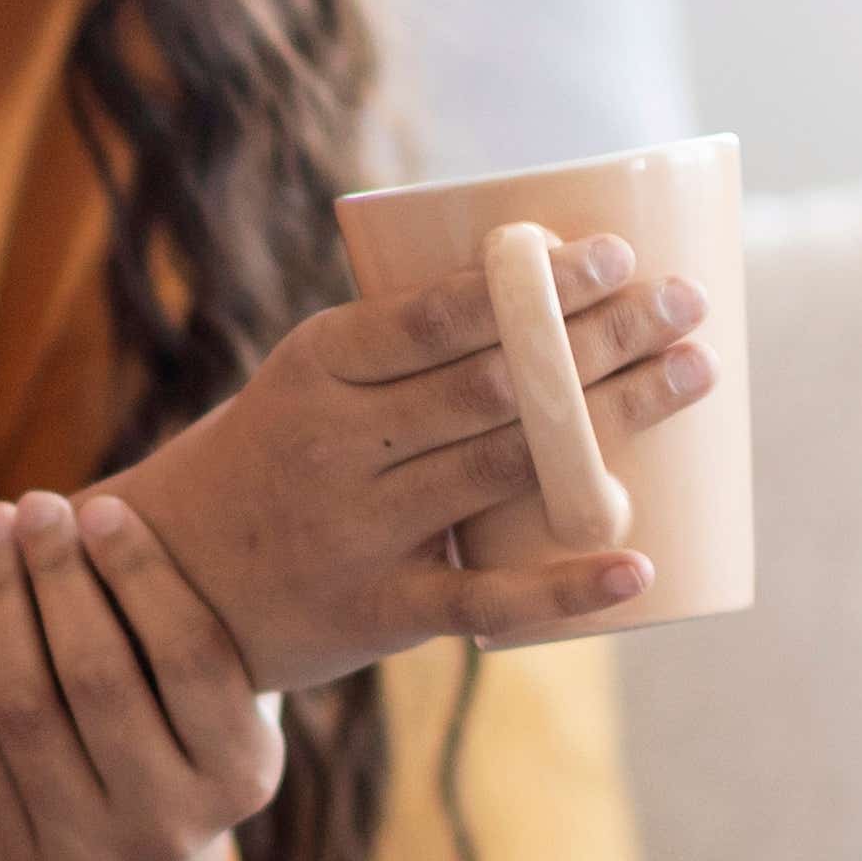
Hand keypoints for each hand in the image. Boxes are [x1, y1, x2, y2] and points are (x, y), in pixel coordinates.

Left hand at [0, 489, 283, 860]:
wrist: (112, 813)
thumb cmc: (172, 696)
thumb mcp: (219, 664)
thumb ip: (217, 599)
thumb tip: (229, 478)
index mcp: (246, 776)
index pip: (191, 656)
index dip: (140, 573)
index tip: (100, 507)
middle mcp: (175, 829)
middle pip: (99, 678)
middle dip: (58, 576)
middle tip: (34, 503)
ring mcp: (89, 859)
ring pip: (23, 706)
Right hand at [107, 232, 717, 688]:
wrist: (170, 580)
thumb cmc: (275, 457)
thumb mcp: (310, 383)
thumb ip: (406, 347)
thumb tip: (556, 289)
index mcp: (319, 365)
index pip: (439, 313)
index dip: (533, 284)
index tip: (614, 251)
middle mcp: (337, 442)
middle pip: (494, 384)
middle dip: (601, 338)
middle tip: (687, 302)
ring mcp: (359, 529)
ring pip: (505, 467)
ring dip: (614, 420)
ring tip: (692, 373)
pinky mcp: (379, 608)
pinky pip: (485, 599)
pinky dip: (565, 584)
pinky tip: (636, 565)